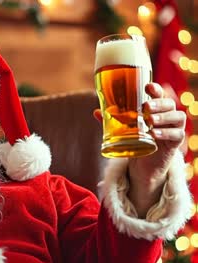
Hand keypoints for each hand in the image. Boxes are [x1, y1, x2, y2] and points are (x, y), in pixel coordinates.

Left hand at [94, 83, 185, 216]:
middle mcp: (167, 116)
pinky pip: (177, 135)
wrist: (143, 164)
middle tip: (146, 107)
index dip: (156, 89)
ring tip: (150, 120)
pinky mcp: (175, 143)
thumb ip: (112, 120)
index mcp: (156, 109)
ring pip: (177, 117)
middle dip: (159, 103)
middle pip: (170, 104)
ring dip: (164, 117)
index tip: (148, 87)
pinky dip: (167, 133)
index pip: (160, 94)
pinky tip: (156, 134)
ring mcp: (173, 129)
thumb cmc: (136, 140)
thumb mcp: (123, 129)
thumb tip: (96, 112)